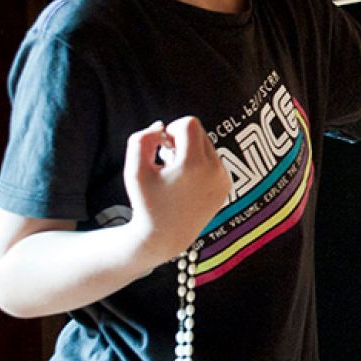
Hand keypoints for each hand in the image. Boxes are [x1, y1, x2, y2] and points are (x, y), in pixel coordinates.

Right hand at [122, 117, 231, 262]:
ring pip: (207, 145)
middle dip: (181, 140)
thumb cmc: (147, 203)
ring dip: (190, 152)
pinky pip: (214, 160)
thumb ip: (141, 140)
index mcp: (194, 165)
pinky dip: (199, 164)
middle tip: (166, 160)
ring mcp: (223, 179)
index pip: (190, 124)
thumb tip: (161, 126)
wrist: (166, 236)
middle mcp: (215, 170)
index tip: (162, 148)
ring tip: (174, 173)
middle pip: (200, 132)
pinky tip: (185, 182)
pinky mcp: (226, 186)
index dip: (172, 129)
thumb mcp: (134, 170)